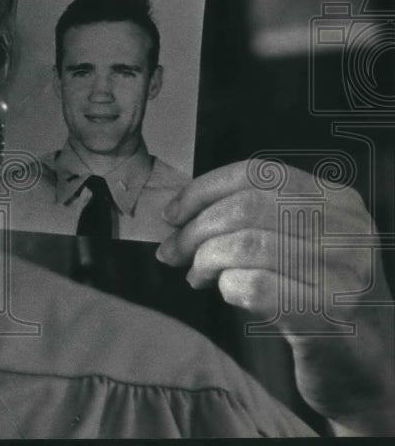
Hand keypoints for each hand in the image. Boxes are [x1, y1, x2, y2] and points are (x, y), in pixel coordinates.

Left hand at [155, 161, 394, 434]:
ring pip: (246, 245)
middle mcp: (348, 229)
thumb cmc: (318, 299)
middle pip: (246, 207)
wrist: (368, 367)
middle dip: (196, 229)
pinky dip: (227, 286)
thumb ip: (252, 220)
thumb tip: (178, 214)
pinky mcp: (328, 314)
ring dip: (205, 260)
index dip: (203, 190)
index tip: (172, 214)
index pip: (258, 174)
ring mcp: (343, 272)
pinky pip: (254, 286)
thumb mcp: (298, 244)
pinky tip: (227, 294)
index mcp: (338, 201)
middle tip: (172, 252)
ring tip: (197, 277)